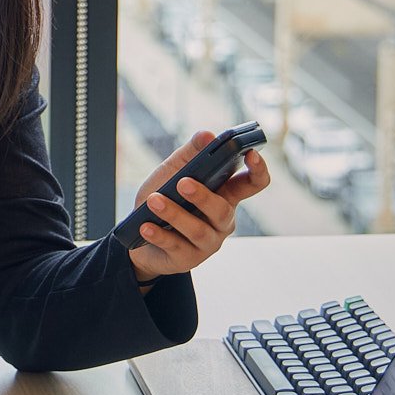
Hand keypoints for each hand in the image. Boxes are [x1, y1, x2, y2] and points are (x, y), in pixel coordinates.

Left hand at [129, 130, 269, 282]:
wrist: (136, 233)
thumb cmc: (161, 198)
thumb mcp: (172, 172)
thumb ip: (190, 153)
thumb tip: (207, 134)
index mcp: (225, 196)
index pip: (252, 184)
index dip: (258, 170)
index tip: (250, 153)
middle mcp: (221, 221)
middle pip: (223, 210)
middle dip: (203, 196)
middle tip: (183, 183)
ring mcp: (207, 243)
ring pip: (198, 231)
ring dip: (175, 215)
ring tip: (154, 201)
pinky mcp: (188, 259)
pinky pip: (176, 247)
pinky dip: (160, 235)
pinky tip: (146, 226)